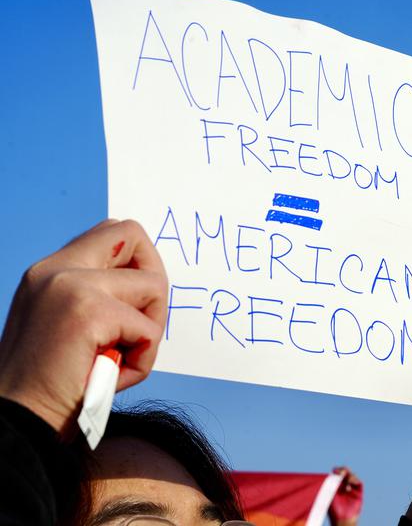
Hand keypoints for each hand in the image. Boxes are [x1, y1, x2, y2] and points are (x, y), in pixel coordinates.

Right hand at [0, 219, 167, 434]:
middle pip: (133, 234)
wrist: (17, 420)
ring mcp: (72, 286)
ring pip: (154, 287)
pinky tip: (111, 376)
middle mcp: (56, 268)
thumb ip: (98, 296)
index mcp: (50, 270)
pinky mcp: (89, 313)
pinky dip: (142, 361)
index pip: (113, 231)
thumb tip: (147, 284)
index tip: (136, 301)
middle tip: (138, 326)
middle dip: (153, 282)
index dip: (139, 261)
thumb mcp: (69, 324)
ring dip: (149, 331)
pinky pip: (149, 331)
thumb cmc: (50, 383)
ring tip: (118, 358)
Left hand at [329, 466, 362, 525]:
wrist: (342, 519)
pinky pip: (358, 483)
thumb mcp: (330, 494)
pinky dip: (355, 480)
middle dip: (344, 470)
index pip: (338, 474)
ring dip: (349, 475)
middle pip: (346, 473)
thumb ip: (331, 484)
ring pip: (353, 476)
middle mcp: (344, 486)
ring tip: (345, 478)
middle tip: (341, 472)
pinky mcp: (358, 493)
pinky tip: (350, 483)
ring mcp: (352, 489)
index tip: (334, 470)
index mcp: (336, 486)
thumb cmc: (333, 509)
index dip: (337, 470)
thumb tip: (333, 472)